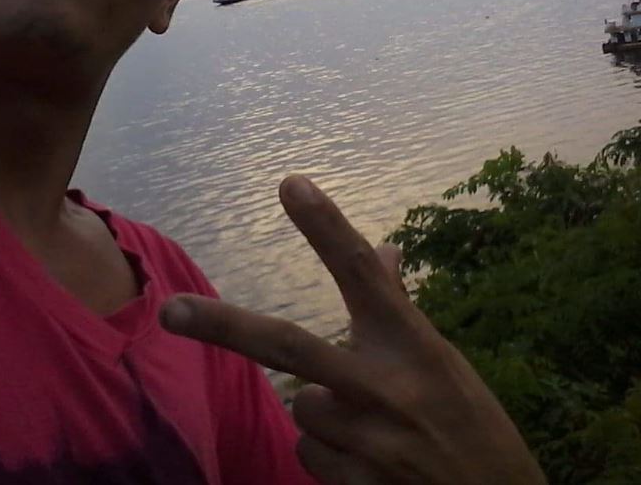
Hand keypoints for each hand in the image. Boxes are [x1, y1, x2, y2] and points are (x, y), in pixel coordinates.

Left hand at [160, 174, 545, 483]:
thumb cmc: (471, 424)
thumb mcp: (441, 360)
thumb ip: (398, 305)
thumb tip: (384, 249)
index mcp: (413, 343)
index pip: (361, 271)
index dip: (324, 226)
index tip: (291, 183)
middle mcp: (386, 386)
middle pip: (289, 346)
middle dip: (223, 326)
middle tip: (169, 311)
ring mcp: (370, 442)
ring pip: (298, 410)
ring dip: (321, 413)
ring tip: (370, 428)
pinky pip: (308, 454)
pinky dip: (327, 452)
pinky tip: (369, 462)